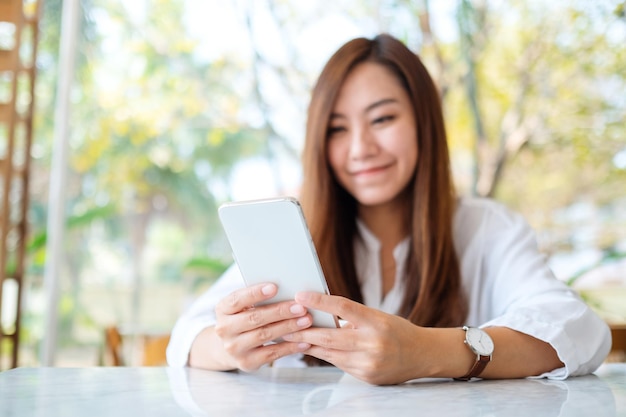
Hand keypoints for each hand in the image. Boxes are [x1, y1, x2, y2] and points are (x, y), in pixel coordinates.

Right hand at [213, 283, 313, 371]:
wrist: (229, 347)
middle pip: (254, 318)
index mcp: (223, 309)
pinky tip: (304, 341)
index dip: (255, 293)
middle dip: (279, 312)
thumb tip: (287, 288)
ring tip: (306, 320)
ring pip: (264, 335)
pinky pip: (271, 354)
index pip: (237, 299)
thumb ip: (257, 298)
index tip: (274, 287)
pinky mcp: (246, 363)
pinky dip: (290, 347)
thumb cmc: (243, 318)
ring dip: (288, 327)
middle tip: (300, 307)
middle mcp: (224, 329)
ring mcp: (234, 348)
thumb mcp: (242, 306)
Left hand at [283, 292, 428, 384]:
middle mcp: (373, 343)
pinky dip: (324, 355)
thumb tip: (321, 313)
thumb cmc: (398, 331)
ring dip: (308, 345)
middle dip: (303, 331)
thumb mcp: (378, 317)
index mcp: (376, 322)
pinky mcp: (366, 376)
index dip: (319, 301)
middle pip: (330, 336)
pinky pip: (339, 364)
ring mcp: (369, 363)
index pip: (343, 307)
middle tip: (284, 325)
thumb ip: (352, 317)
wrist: (423, 355)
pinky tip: (312, 349)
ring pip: (329, 353)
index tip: (301, 296)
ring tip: (290, 337)